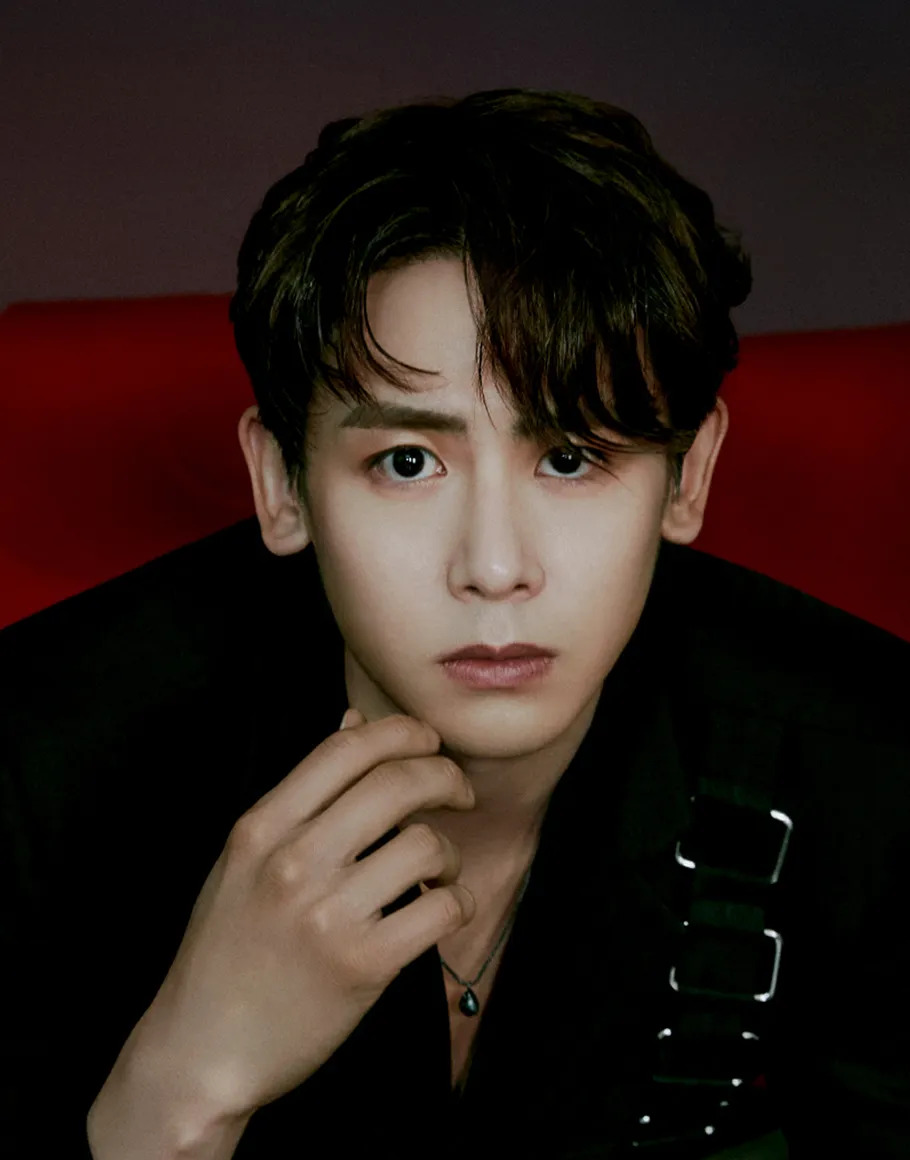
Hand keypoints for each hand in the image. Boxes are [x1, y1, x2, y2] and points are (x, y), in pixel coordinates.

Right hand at [114, 708, 475, 1122]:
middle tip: (458, 792)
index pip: (345, 748)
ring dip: (449, 852)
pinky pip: (440, 910)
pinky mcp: (362, 966)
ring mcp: (327, 914)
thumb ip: (301, 794)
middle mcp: (292, 861)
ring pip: (425, 845)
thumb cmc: (224, 951)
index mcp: (260, 827)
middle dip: (444, 776)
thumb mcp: (244, 858)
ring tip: (439, 871)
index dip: (401, 732)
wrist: (199, 1052)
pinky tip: (440, 909)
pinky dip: (455, 903)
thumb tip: (354, 723)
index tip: (428, 742)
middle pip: (395, 783)